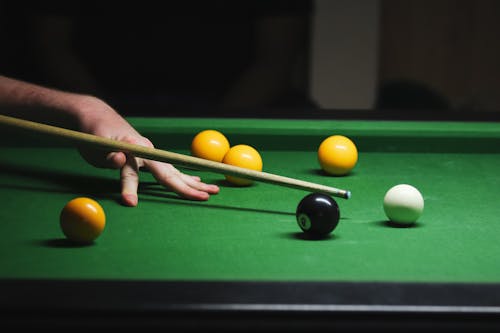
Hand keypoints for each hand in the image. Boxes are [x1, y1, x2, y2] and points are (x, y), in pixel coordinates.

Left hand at [75, 96, 218, 205]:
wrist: (97, 116)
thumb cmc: (94, 132)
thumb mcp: (95, 144)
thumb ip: (108, 156)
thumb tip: (119, 160)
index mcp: (134, 147)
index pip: (136, 171)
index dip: (132, 188)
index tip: (130, 203)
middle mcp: (147, 150)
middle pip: (170, 173)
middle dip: (189, 187)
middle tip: (207, 196)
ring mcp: (151, 153)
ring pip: (175, 171)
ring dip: (194, 182)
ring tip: (214, 190)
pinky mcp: (150, 157)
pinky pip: (170, 169)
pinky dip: (184, 176)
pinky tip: (195, 180)